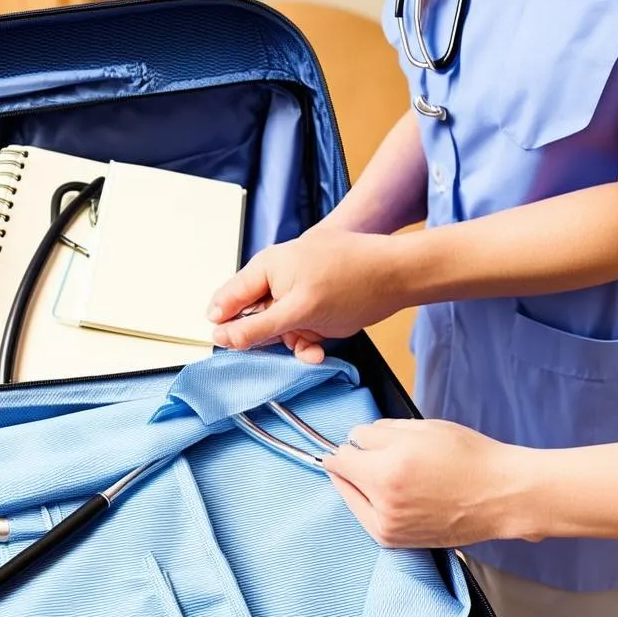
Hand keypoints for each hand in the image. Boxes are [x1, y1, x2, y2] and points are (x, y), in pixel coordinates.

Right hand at [206, 227, 402, 362]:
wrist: (396, 277)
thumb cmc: (351, 281)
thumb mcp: (297, 312)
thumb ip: (255, 327)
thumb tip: (220, 336)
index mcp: (265, 268)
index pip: (228, 300)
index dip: (226, 325)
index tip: (230, 349)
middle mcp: (277, 278)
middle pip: (253, 317)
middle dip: (269, 337)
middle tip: (282, 344)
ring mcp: (296, 291)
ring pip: (278, 328)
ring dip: (292, 342)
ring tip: (310, 344)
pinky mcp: (314, 304)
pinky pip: (298, 329)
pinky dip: (307, 341)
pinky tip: (319, 347)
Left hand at [322, 418, 539, 548]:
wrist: (500, 496)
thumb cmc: (469, 458)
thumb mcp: (421, 429)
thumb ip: (378, 432)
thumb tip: (355, 439)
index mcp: (387, 472)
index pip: (340, 457)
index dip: (350, 444)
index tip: (356, 443)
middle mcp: (383, 504)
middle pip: (343, 478)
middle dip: (354, 463)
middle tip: (378, 455)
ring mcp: (388, 528)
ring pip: (353, 498)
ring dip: (362, 485)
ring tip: (393, 474)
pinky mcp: (396, 541)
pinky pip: (367, 517)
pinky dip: (372, 503)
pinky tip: (395, 492)